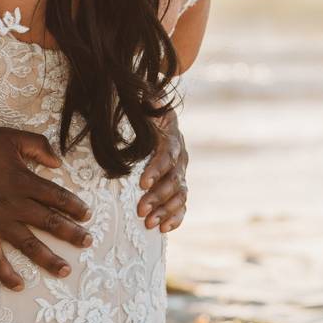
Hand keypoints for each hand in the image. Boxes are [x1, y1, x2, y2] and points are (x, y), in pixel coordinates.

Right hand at [0, 125, 91, 289]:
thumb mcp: (10, 137)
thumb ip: (37, 146)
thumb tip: (58, 163)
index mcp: (24, 181)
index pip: (57, 197)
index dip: (75, 206)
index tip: (87, 215)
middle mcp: (15, 205)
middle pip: (49, 223)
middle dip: (71, 234)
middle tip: (87, 242)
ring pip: (29, 245)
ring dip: (49, 259)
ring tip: (64, 270)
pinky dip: (6, 274)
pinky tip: (19, 285)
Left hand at [137, 110, 188, 232]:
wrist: (156, 122)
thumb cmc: (145, 115)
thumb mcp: (145, 106)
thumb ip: (145, 102)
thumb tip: (144, 93)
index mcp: (172, 138)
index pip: (168, 154)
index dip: (157, 169)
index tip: (142, 182)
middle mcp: (181, 158)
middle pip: (174, 179)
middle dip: (158, 196)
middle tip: (140, 210)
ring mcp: (181, 174)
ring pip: (179, 195)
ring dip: (164, 210)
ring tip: (148, 223)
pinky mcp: (178, 188)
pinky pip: (182, 205)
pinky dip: (175, 218)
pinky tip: (164, 229)